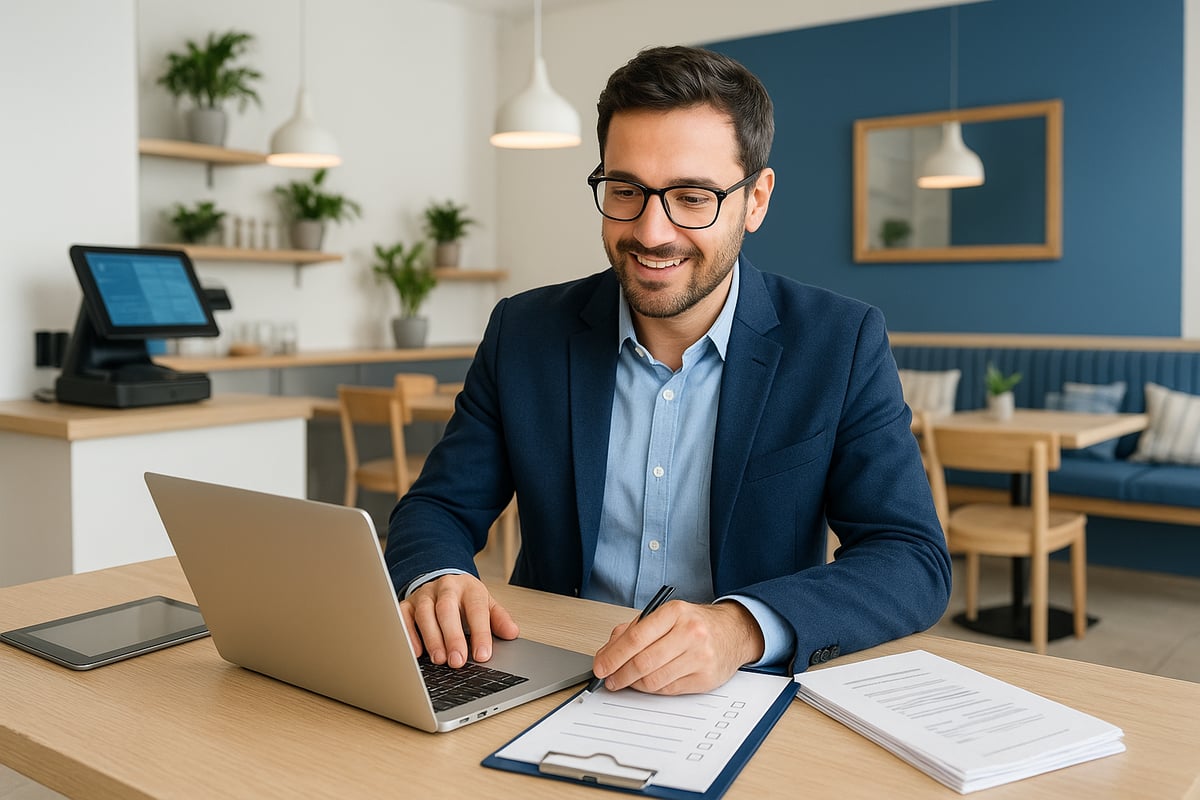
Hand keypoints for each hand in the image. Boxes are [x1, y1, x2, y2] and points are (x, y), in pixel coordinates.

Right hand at [399, 573, 518, 667]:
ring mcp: (424, 595)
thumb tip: (512, 633)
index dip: (480, 632)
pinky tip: (416, 653)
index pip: (476, 609)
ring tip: (439, 660)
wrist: (444, 581)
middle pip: (447, 609)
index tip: (483, 655)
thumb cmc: (466, 599)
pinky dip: (408, 634)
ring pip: (425, 613)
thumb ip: (499, 619)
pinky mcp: (407, 604)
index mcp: (469, 588)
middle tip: (457, 661)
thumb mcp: (487, 604)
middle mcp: (445, 588)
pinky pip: (403, 617)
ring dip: (432, 638)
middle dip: (452, 637)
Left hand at [591, 600, 764, 694]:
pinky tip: (649, 682)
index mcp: (674, 612)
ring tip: (628, 681)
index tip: (600, 667)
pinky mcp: (705, 678)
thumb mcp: (664, 617)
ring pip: (654, 680)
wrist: (732, 632)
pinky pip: (668, 690)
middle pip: (643, 662)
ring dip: (635, 684)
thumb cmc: (693, 624)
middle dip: (620, 675)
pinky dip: (653, 689)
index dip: (613, 656)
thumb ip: (632, 631)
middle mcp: (690, 632)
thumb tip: (606, 655)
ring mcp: (700, 656)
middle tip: (610, 680)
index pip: (635, 637)